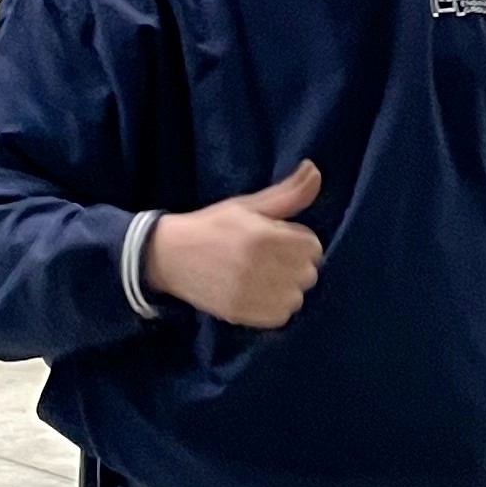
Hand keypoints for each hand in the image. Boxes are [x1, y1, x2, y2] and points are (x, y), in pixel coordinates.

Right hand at [145, 161, 324, 328]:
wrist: (170, 256)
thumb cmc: (213, 226)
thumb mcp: (248, 205)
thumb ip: (287, 193)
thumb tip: (314, 169)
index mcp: (262, 236)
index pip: (313, 247)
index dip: (301, 241)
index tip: (283, 239)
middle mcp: (258, 266)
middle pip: (308, 274)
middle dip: (296, 264)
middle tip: (274, 257)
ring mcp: (248, 293)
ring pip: (296, 298)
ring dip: (287, 288)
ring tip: (267, 276)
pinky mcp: (240, 313)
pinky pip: (280, 317)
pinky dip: (275, 307)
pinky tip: (260, 292)